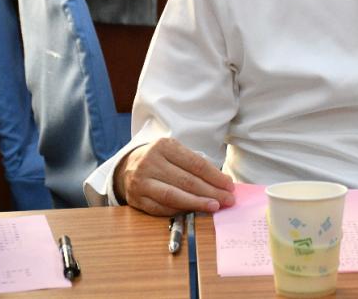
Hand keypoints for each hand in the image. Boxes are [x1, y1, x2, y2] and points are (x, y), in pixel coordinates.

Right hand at [114, 137, 234, 215]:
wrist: (127, 166)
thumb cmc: (160, 159)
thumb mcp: (175, 152)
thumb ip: (195, 164)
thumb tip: (223, 183)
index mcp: (164, 146)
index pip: (195, 163)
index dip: (215, 176)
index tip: (229, 186)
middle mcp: (150, 163)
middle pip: (187, 181)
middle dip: (211, 192)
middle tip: (228, 200)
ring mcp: (141, 182)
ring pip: (174, 196)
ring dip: (197, 204)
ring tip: (215, 207)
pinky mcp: (136, 199)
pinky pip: (162, 209)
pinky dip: (180, 211)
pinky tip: (194, 211)